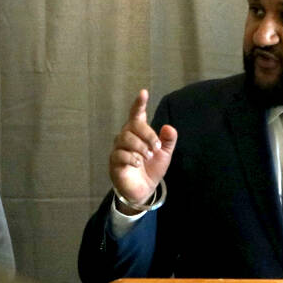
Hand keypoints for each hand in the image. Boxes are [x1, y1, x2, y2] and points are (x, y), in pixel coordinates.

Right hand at [109, 89, 176, 212]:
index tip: (143, 93)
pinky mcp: (114, 162)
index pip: (136, 114)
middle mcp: (126, 138)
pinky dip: (132, 158)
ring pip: (125, 138)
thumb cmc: (152, 168)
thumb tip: (169, 127)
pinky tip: (139, 163)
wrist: (144, 189)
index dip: (139, 104)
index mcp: (138, 133)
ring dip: (140, 147)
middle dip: (147, 134)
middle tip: (156, 147)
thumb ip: (168, 140)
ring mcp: (118, 149)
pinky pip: (120, 154)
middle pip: (132, 126)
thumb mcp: (164, 154)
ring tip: (148, 157)